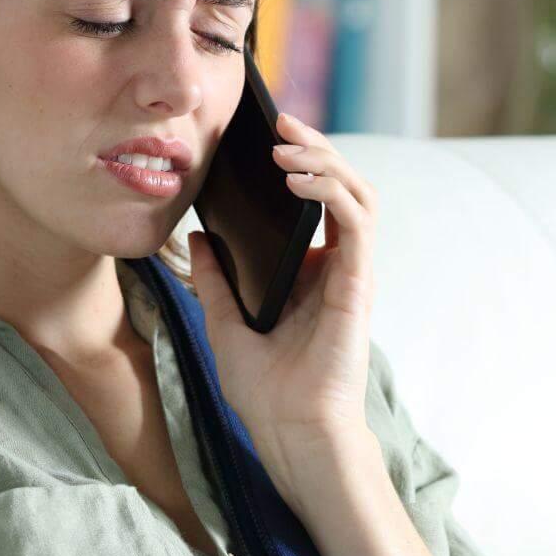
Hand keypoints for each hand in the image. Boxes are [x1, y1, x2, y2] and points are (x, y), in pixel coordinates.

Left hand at [185, 110, 378, 465]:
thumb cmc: (267, 391)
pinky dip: (331, 190)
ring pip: (357, 193)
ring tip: (286, 144)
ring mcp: (351, 272)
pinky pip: (356, 220)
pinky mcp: (357, 283)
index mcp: (312, 272)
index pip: (316, 200)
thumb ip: (215, 279)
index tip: (263, 137)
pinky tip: (297, 178)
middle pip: (340, 186)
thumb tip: (198, 236)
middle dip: (314, 147)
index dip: (298, 162)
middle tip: (278, 123)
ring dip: (325, 160)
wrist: (290, 432)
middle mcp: (337, 266)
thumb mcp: (224, 322)